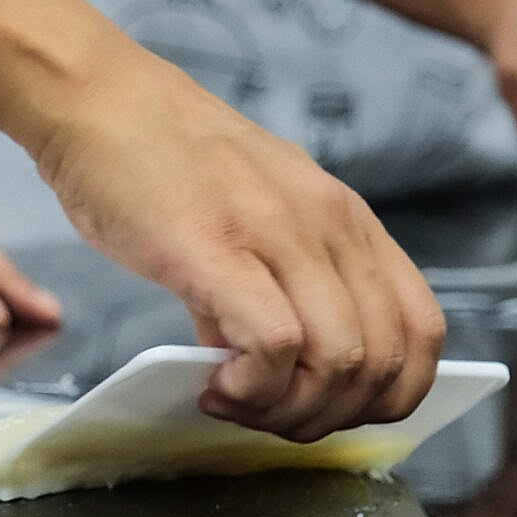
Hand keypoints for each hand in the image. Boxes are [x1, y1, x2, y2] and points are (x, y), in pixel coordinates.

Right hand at [30, 59, 443, 440]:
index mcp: (345, 219)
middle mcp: (327, 224)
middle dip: (330, 417)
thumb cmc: (158, 163)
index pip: (419, 330)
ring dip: (289, 409)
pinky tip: (214, 383)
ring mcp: (276, 234)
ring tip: (234, 400)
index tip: (332, 411)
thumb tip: (274, 372)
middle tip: (269, 417)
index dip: (392, 395)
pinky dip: (252, 387)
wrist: (97, 98)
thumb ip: (274, 287)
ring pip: (338, 362)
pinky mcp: (216, 249)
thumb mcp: (249, 219)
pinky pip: (275, 346)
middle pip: (383, 361)